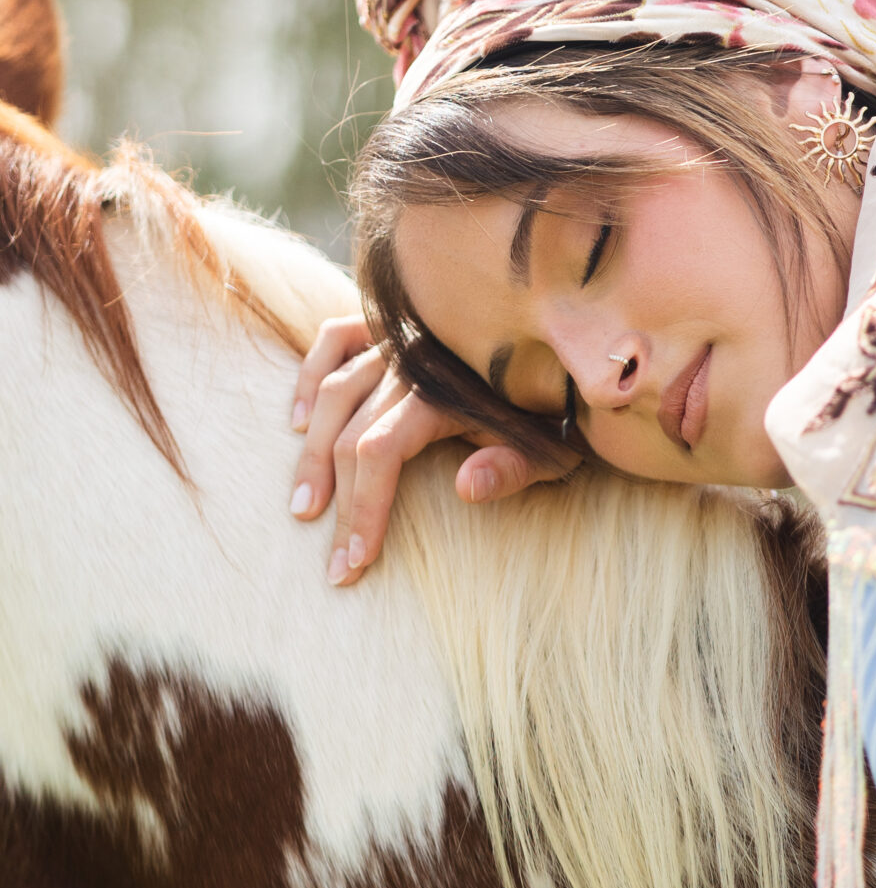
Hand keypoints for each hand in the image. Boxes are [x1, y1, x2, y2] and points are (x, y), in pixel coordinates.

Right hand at [289, 315, 564, 585]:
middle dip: (338, 501)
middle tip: (333, 562)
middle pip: (348, 432)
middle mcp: (410, 359)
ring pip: (333, 391)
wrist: (568, 360)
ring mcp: (397, 338)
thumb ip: (510, 468)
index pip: (379, 450)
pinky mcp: (390, 325)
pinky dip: (311, 377)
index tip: (357, 561)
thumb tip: (466, 488)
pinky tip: (296, 422)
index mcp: (442, 391)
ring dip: (311, 450)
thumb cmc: (555, 415)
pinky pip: (335, 339)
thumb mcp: (549, 450)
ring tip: (304, 506)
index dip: (363, 507)